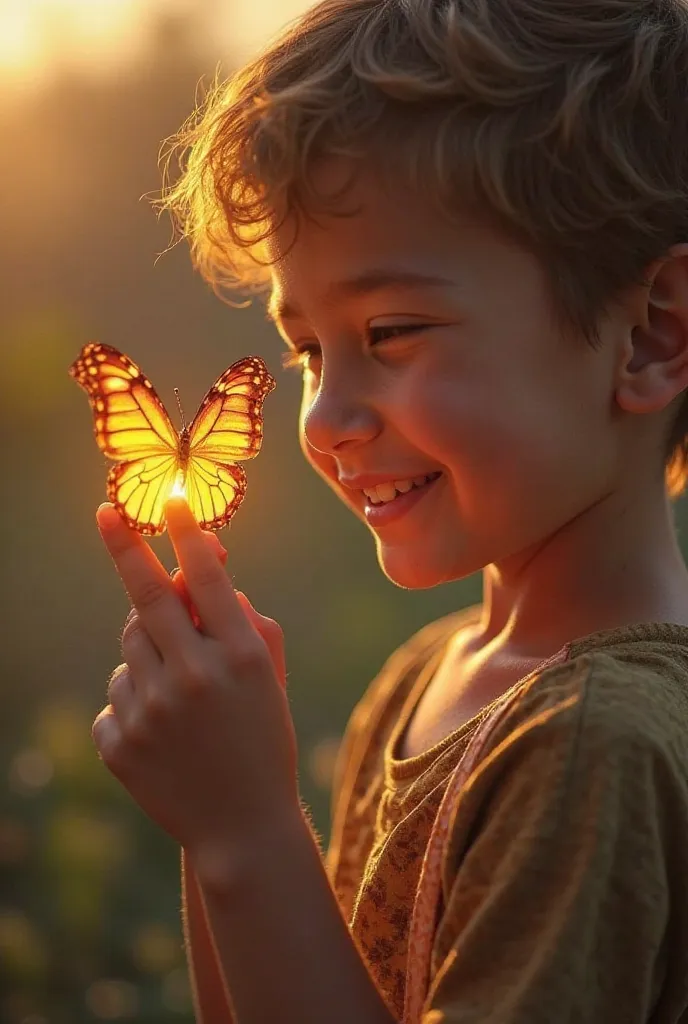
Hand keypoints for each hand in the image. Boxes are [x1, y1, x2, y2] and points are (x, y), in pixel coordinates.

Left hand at [93, 497, 298, 860]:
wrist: (242, 828)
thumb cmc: (263, 738)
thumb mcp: (269, 677)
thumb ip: (243, 619)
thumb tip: (198, 573)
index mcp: (239, 656)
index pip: (205, 576)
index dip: (185, 532)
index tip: (170, 500)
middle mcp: (193, 677)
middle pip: (145, 595)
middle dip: (124, 545)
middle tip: (106, 513)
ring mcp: (151, 712)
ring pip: (128, 648)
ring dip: (147, 651)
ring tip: (178, 689)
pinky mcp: (120, 744)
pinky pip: (116, 695)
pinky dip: (135, 701)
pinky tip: (163, 733)